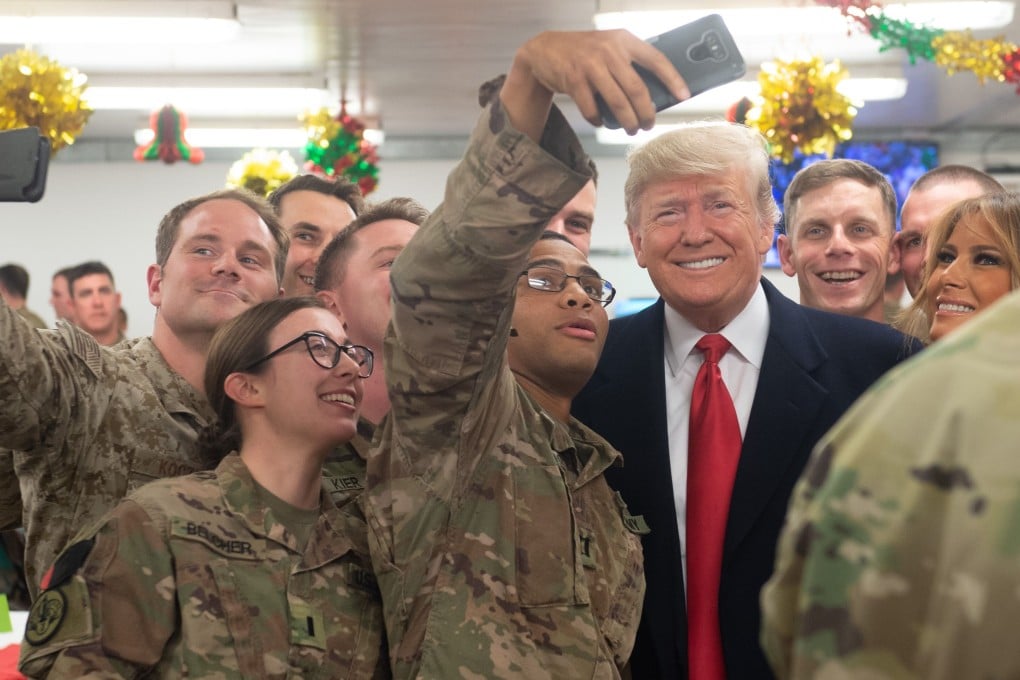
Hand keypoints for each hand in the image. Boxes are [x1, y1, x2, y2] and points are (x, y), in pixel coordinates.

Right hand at [503, 29, 689, 137]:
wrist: (545, 49)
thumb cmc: (584, 53)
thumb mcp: (609, 47)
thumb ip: (628, 63)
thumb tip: (654, 94)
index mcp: (624, 40)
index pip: (656, 59)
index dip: (672, 79)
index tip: (683, 96)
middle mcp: (609, 50)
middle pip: (637, 89)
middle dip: (646, 112)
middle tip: (648, 124)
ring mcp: (590, 65)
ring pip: (617, 102)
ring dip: (627, 121)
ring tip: (631, 128)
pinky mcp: (573, 80)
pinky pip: (592, 108)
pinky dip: (599, 120)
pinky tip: (601, 122)